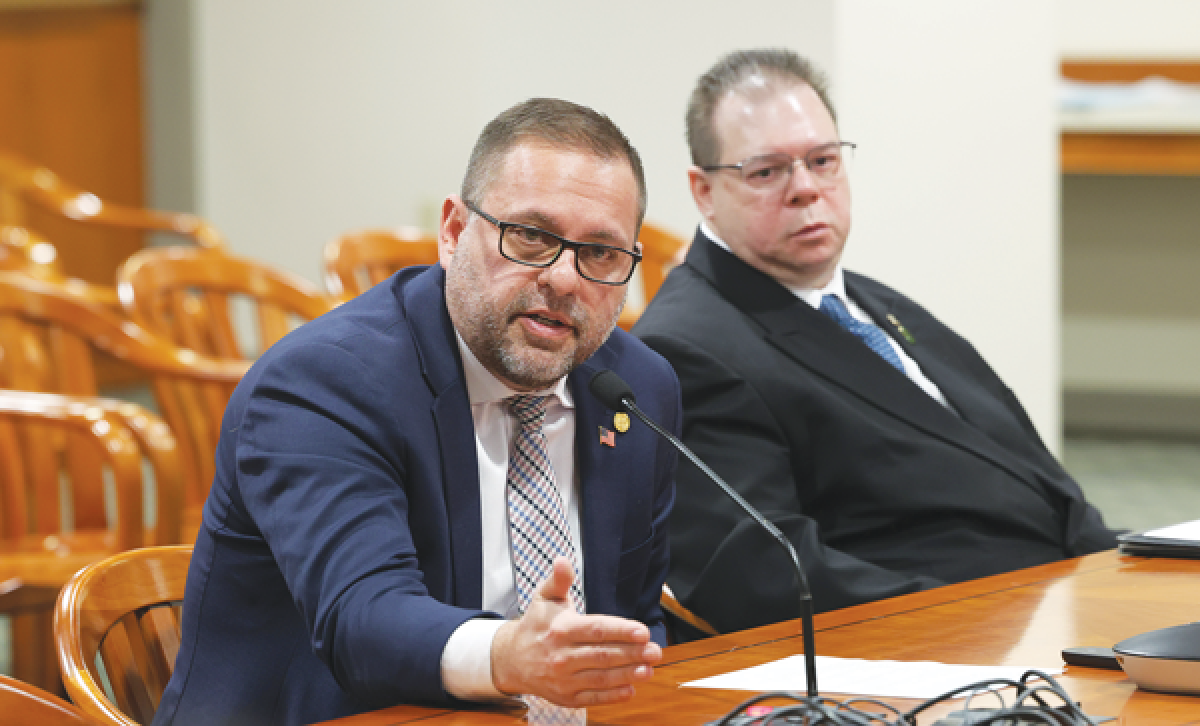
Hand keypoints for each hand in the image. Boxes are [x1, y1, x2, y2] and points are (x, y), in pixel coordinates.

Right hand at [491, 557, 661, 706]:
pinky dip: (613, 696)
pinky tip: (631, 689)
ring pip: (600, 678)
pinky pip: (593, 698)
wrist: (512, 659)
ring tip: (649, 669)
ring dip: (627, 675)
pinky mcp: (566, 697)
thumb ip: (558, 581)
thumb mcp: (544, 598)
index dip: (621, 631)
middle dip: (632, 654)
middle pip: (603, 655)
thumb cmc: (535, 625)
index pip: (596, 630)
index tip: (642, 632)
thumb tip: (562, 561)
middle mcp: (561, 656)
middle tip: (655, 651)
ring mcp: (564, 679)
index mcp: (561, 629)